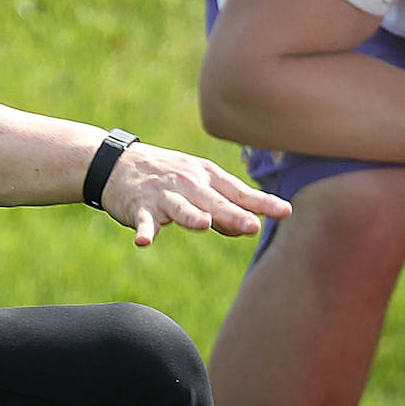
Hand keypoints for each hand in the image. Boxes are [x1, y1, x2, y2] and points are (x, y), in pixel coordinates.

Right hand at [102, 143, 291, 246]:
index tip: (285, 211)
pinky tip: (144, 241)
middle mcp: (189, 183)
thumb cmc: (169, 178)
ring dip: (191, 216)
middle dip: (233, 214)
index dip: (262, 202)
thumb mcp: (198, 186)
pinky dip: (144, 231)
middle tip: (252, 226)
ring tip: (203, 224)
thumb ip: (222, 206)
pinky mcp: (139, 205)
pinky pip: (143, 220)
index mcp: (208, 177)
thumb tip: (248, 226)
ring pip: (181, 208)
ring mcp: (164, 194)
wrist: (119, 163)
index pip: (239, 192)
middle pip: (214, 202)